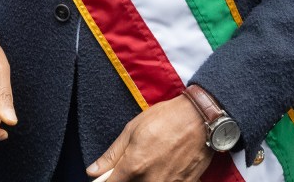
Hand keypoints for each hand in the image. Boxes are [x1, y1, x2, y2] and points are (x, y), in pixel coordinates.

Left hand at [87, 96, 211, 180]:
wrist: (200, 118)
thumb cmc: (166, 119)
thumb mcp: (132, 130)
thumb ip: (112, 154)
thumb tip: (93, 171)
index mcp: (134, 166)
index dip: (106, 180)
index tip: (108, 175)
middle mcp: (151, 181)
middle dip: (128, 177)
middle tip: (136, 161)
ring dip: (145, 178)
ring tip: (153, 160)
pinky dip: (163, 178)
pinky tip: (165, 164)